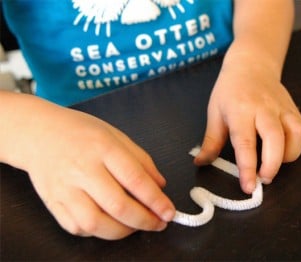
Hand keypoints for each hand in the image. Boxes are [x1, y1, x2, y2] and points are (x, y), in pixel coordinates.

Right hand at [13, 104, 174, 239]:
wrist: (38, 132)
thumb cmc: (81, 133)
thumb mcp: (117, 136)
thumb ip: (141, 161)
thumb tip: (160, 186)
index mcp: (103, 148)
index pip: (135, 180)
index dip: (156, 201)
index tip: (169, 212)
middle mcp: (82, 169)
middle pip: (117, 205)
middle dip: (144, 221)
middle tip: (158, 223)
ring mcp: (64, 188)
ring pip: (95, 223)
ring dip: (121, 231)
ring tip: (135, 226)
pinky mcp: (52, 202)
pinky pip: (76, 227)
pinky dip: (96, 232)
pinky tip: (109, 223)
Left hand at [194, 63, 300, 193]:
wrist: (252, 65)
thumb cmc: (230, 90)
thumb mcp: (214, 112)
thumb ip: (211, 141)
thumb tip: (201, 163)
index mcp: (241, 110)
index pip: (245, 143)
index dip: (247, 168)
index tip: (248, 187)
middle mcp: (265, 109)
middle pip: (276, 140)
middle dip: (272, 165)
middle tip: (263, 179)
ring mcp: (283, 109)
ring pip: (296, 135)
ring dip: (288, 156)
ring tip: (274, 163)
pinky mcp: (295, 111)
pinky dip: (298, 146)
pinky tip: (285, 150)